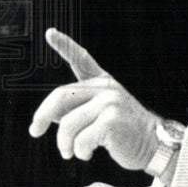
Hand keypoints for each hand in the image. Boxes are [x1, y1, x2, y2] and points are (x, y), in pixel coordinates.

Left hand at [29, 28, 159, 171]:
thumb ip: (74, 110)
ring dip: (64, 144)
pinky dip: (79, 152)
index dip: (64, 45)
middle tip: (34, 131)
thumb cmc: (122, 132)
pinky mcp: (112, 120)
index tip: (50, 32)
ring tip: (71, 152)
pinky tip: (87, 153)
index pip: (81, 59)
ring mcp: (111, 102)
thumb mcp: (98, 115)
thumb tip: (44, 118)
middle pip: (60, 96)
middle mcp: (107, 88)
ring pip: (67, 124)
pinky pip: (80, 140)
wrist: (153, 144)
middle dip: (42, 116)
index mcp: (103, 83)